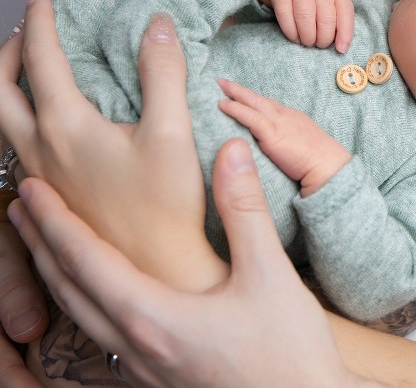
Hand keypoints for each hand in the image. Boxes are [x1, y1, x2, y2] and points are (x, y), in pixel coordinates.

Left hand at [0, 0, 219, 289]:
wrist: (154, 270)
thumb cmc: (166, 206)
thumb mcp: (172, 132)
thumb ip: (163, 72)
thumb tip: (157, 23)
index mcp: (65, 126)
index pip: (39, 58)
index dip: (39, 21)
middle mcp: (38, 150)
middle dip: (7, 52)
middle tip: (28, 32)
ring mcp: (39, 176)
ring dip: (7, 87)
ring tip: (30, 72)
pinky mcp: (49, 196)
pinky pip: (11, 148)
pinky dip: (16, 120)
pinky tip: (43, 128)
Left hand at [8, 139, 373, 387]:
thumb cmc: (290, 351)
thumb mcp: (270, 273)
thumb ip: (244, 210)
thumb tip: (230, 150)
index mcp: (153, 316)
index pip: (85, 260)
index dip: (54, 220)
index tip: (33, 188)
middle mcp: (136, 347)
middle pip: (68, 289)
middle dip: (39, 245)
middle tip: (21, 206)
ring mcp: (145, 370)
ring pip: (81, 318)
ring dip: (55, 276)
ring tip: (44, 246)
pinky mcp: (161, 381)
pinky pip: (102, 338)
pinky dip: (82, 305)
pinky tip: (96, 299)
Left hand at [217, 79, 350, 196]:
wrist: (330, 168)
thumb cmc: (321, 164)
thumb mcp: (305, 147)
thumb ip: (288, 145)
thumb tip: (277, 150)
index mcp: (295, 120)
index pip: (271, 107)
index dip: (256, 101)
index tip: (244, 97)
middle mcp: (287, 117)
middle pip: (261, 100)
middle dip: (242, 91)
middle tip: (225, 83)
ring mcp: (280, 123)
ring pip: (254, 103)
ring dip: (236, 94)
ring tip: (220, 87)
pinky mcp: (273, 134)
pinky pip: (250, 117)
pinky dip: (236, 109)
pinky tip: (223, 105)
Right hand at [259, 0, 353, 51]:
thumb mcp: (331, 2)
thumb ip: (339, 20)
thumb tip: (342, 47)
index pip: (345, 12)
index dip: (344, 34)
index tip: (340, 49)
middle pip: (325, 18)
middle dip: (323, 39)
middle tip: (318, 44)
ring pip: (305, 17)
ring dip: (308, 37)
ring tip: (307, 42)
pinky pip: (286, 16)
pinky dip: (291, 32)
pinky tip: (295, 37)